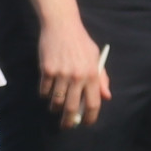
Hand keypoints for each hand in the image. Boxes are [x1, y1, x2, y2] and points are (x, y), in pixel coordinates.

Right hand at [29, 4, 108, 128]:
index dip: (90, 118)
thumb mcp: (95, 57)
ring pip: (56, 101)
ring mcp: (61, 74)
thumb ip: (102, 78)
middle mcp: (77, 76)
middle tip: (66, 125)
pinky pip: (44, 91)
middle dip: (68, 121)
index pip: (93, 103)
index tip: (86, 123)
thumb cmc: (80, 41)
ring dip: (55, 108)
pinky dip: (45, 94)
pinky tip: (47, 90)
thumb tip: (106, 97)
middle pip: (72, 108)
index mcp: (92, 74)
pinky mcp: (46, 70)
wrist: (61, 25)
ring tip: (55, 107)